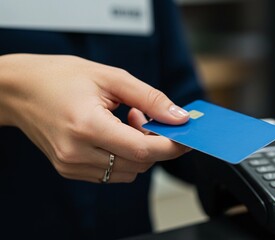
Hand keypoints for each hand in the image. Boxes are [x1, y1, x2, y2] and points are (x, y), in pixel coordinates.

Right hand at [0, 54, 189, 182]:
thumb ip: (150, 99)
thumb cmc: (61, 77)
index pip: (142, 149)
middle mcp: (77, 152)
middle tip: (147, 116)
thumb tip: (179, 118)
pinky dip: (123, 156)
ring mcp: (71, 165)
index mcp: (87, 125)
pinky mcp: (69, 170)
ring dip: (139, 151)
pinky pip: (112, 173)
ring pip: (128, 172)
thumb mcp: (112, 77)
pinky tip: (113, 133)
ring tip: (125, 121)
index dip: (170, 145)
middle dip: (155, 143)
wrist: (20, 90)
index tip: (186, 137)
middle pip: (139, 163)